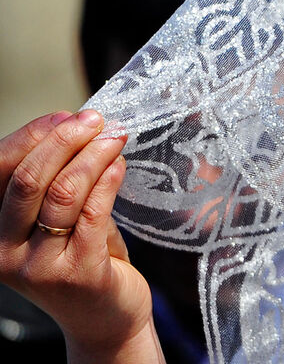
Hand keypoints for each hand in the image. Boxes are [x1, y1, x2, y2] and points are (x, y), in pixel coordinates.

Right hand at [0, 110, 163, 362]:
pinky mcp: (78, 274)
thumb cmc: (83, 260)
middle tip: (96, 120)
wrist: (106, 320)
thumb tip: (79, 126)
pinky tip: (120, 164)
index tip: (67, 114)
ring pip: (61, 193)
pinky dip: (108, 180)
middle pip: (27, 179)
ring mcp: (39, 266)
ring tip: (115, 137)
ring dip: (93, 156)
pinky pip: (92, 214)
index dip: (32, 135)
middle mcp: (4, 251)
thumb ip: (57, 181)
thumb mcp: (57, 220)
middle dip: (64, 139)